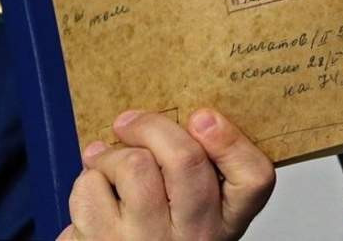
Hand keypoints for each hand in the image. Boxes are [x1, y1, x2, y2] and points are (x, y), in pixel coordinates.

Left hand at [59, 108, 274, 240]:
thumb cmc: (160, 235)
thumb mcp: (197, 210)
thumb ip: (200, 167)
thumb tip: (175, 114)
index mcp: (227, 220)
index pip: (253, 178)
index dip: (229, 140)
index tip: (203, 116)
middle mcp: (195, 234)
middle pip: (185, 159)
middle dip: (152, 126)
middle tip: (131, 122)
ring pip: (134, 166)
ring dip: (113, 154)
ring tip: (107, 158)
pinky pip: (91, 188)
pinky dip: (89, 178)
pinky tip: (98, 187)